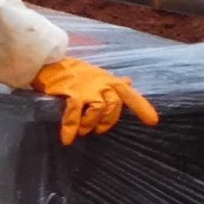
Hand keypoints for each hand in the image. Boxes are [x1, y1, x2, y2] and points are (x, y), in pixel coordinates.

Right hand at [31, 57, 159, 144]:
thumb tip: (129, 82)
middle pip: (113, 106)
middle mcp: (101, 84)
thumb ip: (114, 83)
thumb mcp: (98, 76)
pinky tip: (68, 138)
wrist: (51, 64)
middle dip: (106, 122)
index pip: (129, 95)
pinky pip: (75, 114)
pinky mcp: (71, 93)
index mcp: (109, 81)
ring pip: (98, 111)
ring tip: (82, 131)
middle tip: (96, 130)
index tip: (153, 121)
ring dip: (90, 125)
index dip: (141, 107)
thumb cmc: (76, 73)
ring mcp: (87, 88)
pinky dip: (72, 128)